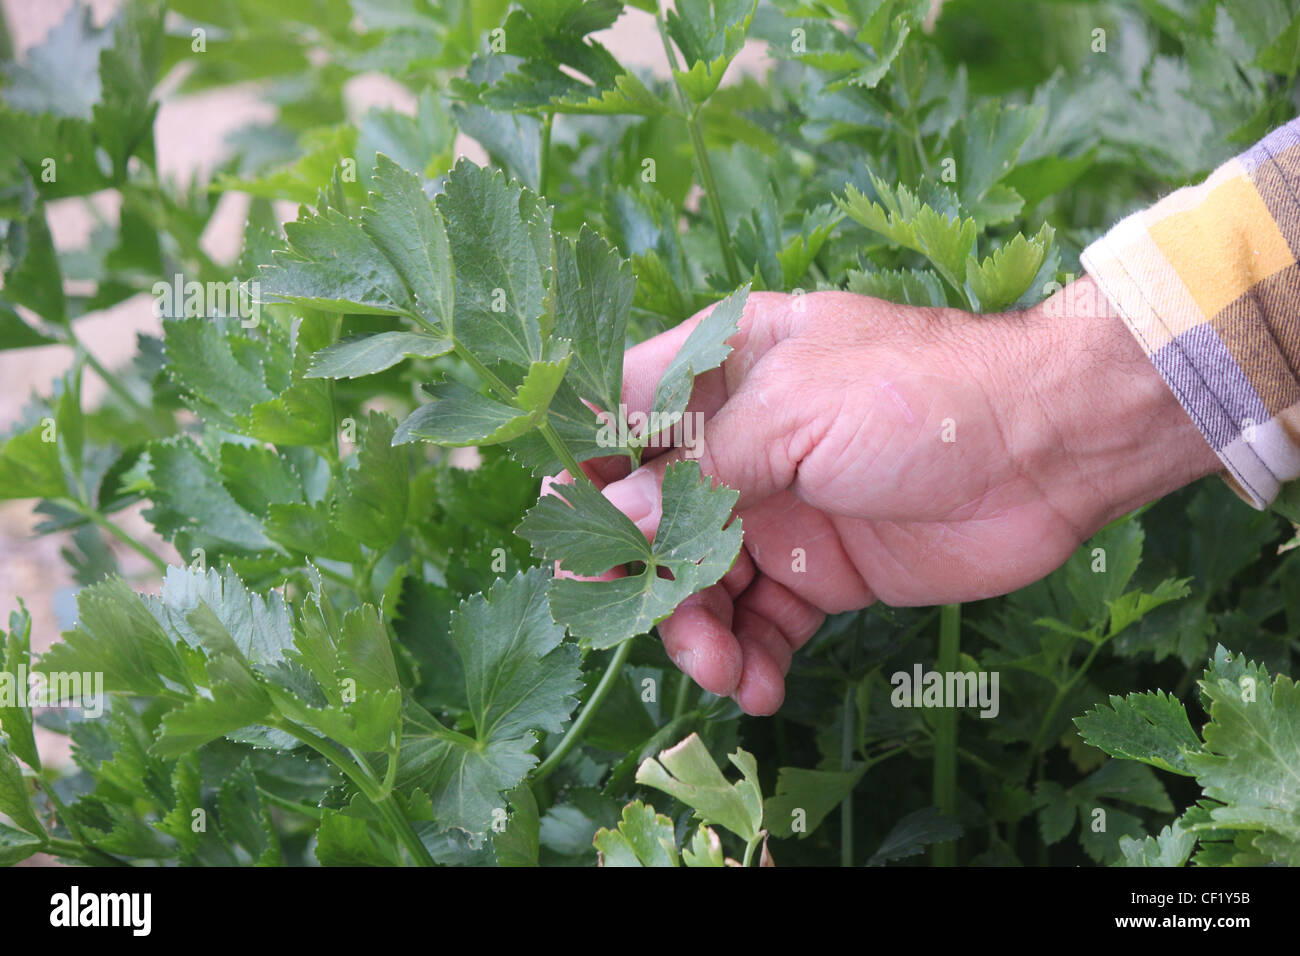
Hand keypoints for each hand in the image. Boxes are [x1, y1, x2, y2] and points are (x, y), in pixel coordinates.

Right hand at [561, 277, 1220, 714]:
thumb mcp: (794, 412)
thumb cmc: (916, 396)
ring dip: (692, 630)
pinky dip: (750, 659)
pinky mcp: (818, 574)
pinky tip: (759, 686)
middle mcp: (737, 444)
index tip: (566, 524)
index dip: (584, 465)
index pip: (620, 411)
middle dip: (633, 570)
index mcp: (720, 372)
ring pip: (696, 579)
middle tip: (628, 618)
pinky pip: (760, 624)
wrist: (1046, 450)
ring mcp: (776, 512)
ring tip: (718, 668)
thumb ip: (700, 468)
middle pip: (647, 512)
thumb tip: (611, 516)